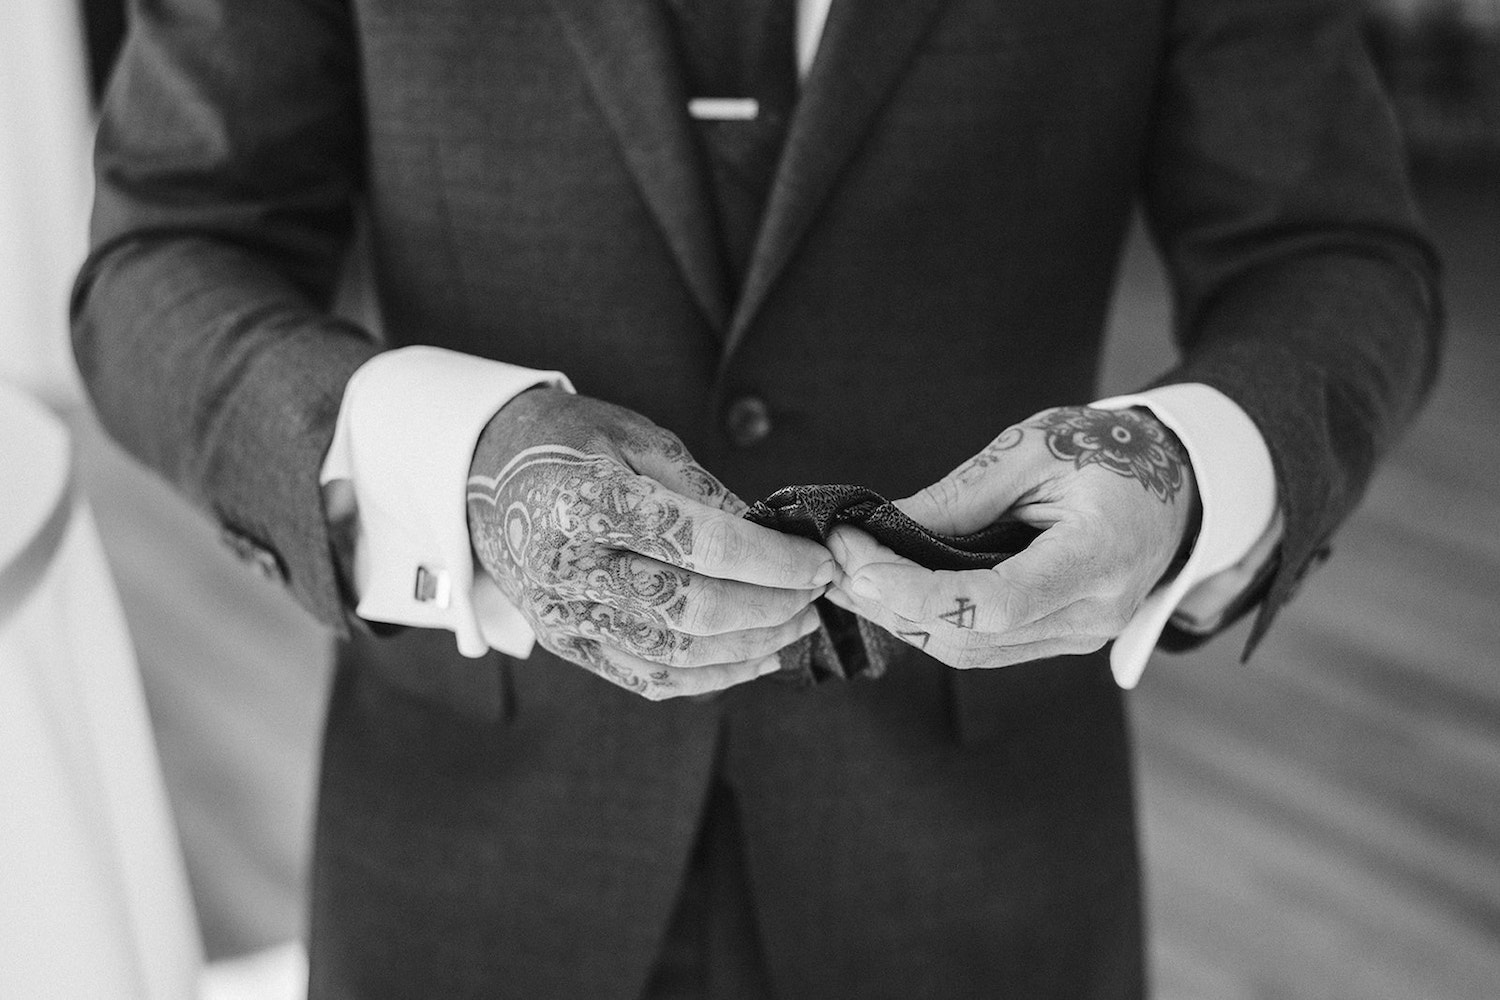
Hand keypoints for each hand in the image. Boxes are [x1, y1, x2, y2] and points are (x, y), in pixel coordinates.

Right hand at [467, 389, 833, 698]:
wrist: (480, 474)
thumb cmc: (567, 442)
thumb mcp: (633, 435)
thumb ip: (701, 488)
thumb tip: (771, 535)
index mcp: (584, 499)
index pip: (700, 543)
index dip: (774, 560)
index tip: (823, 561)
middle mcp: (566, 567)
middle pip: (692, 609)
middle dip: (773, 606)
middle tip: (820, 591)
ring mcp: (561, 615)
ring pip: (676, 655)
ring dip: (752, 646)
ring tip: (800, 622)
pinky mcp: (566, 645)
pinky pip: (649, 679)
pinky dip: (712, 675)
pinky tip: (757, 655)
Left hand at [825, 405, 1197, 667]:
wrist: (1178, 480)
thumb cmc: (1108, 451)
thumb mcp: (1033, 449)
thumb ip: (960, 496)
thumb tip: (882, 527)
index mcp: (1097, 558)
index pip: (992, 605)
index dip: (911, 590)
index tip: (853, 555)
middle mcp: (1093, 615)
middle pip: (969, 638)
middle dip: (889, 602)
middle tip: (832, 560)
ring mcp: (1081, 635)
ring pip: (970, 651)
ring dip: (901, 617)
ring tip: (848, 574)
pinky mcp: (1063, 637)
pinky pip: (986, 645)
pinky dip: (932, 620)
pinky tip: (891, 588)